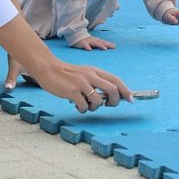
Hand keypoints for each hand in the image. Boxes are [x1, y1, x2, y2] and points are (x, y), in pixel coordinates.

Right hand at [0, 14, 130, 111]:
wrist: (47, 68)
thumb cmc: (66, 74)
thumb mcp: (84, 74)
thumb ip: (95, 82)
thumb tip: (108, 98)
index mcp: (95, 71)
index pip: (116, 80)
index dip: (126, 91)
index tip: (131, 99)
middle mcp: (91, 75)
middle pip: (113, 91)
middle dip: (114, 102)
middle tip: (108, 106)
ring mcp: (82, 83)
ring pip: (98, 101)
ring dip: (94, 107)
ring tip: (86, 105)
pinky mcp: (72, 91)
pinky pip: (84, 106)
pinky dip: (82, 109)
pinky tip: (76, 105)